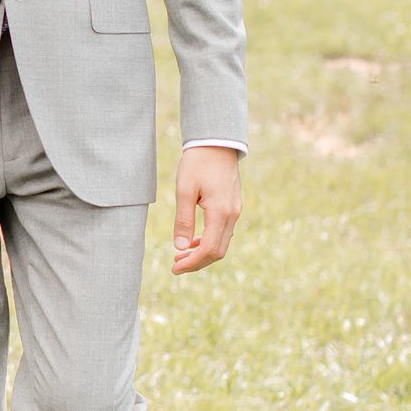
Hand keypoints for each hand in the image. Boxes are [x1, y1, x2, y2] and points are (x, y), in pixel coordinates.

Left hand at [172, 147, 240, 272]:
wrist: (216, 142)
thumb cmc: (197, 163)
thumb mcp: (184, 190)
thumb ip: (183, 220)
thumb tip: (180, 248)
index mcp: (220, 212)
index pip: (209, 250)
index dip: (192, 263)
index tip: (175, 268)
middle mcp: (232, 215)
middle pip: (218, 251)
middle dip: (197, 262)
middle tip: (175, 265)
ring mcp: (235, 211)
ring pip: (221, 243)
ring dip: (202, 253)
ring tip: (180, 255)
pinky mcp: (233, 206)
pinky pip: (223, 232)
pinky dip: (208, 241)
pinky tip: (193, 241)